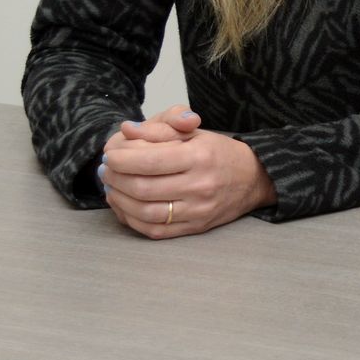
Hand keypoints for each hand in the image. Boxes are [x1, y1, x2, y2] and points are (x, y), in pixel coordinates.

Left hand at [99, 106, 275, 238]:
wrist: (253, 178)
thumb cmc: (218, 152)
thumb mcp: (194, 132)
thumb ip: (159, 129)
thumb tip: (127, 129)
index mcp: (199, 156)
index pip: (150, 160)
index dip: (122, 159)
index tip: (109, 155)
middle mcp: (200, 185)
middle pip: (143, 188)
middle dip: (116, 179)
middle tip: (106, 171)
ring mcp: (198, 209)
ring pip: (145, 212)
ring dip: (119, 200)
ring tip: (111, 188)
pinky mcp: (196, 227)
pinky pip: (155, 230)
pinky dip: (132, 220)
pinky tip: (124, 206)